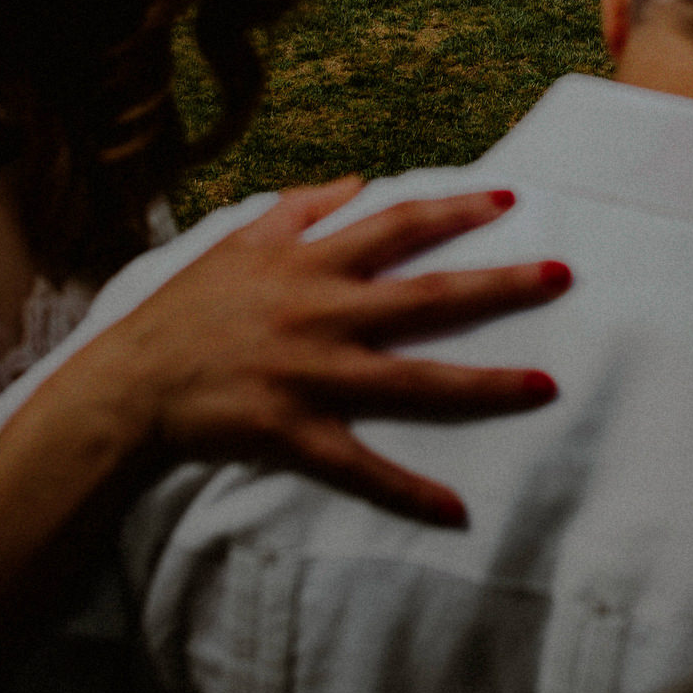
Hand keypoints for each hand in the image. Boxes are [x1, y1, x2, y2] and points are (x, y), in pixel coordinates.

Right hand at [76, 180, 567, 526]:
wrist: (127, 386)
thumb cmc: (184, 311)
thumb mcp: (237, 242)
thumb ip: (300, 208)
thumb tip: (358, 180)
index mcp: (309, 265)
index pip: (397, 225)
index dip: (455, 210)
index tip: (512, 200)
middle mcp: (320, 314)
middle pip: (428, 297)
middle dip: (500, 286)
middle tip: (564, 276)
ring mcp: (311, 376)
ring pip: (414, 382)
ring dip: (484, 386)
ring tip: (546, 387)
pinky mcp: (295, 434)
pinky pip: (362, 468)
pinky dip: (408, 493)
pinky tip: (456, 512)